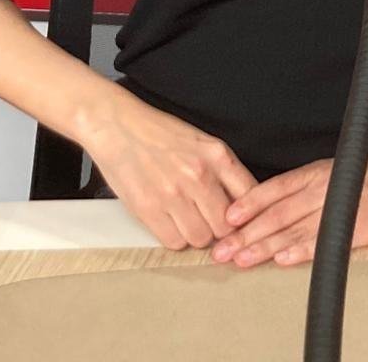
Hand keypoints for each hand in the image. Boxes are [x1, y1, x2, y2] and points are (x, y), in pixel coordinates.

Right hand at [81, 98, 256, 250]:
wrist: (117, 125)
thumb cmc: (158, 133)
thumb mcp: (202, 142)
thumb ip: (225, 172)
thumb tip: (244, 205)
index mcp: (217, 155)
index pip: (250, 197)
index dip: (249, 215)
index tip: (243, 222)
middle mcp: (199, 174)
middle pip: (226, 227)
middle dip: (219, 229)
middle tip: (209, 222)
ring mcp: (173, 193)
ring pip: (201, 239)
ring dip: (196, 234)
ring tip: (185, 219)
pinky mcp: (148, 208)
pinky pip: (174, 242)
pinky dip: (173, 237)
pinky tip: (168, 221)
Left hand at [208, 144, 367, 267]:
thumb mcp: (347, 174)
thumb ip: (319, 190)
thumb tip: (293, 209)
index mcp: (321, 174)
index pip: (276, 189)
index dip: (249, 205)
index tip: (226, 220)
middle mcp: (326, 187)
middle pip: (278, 211)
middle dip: (246, 232)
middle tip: (221, 249)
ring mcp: (344, 205)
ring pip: (295, 226)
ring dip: (265, 244)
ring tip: (241, 258)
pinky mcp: (364, 224)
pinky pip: (328, 239)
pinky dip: (305, 249)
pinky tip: (286, 259)